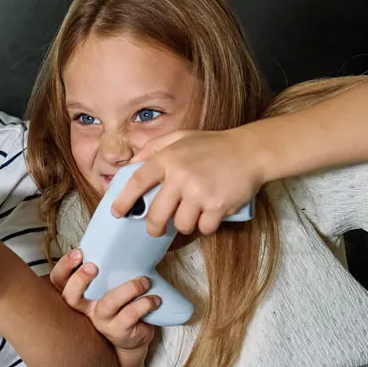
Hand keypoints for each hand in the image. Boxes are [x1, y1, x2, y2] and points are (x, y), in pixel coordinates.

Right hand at [49, 249, 155, 350]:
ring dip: (127, 289)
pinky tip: (154, 298)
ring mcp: (101, 322)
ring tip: (144, 281)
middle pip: (70, 297)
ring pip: (107, 304)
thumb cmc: (120, 305)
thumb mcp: (109, 287)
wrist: (132, 337)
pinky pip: (129, 315)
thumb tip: (118, 241)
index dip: (64, 267)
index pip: (59, 280)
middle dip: (80, 279)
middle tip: (93, 267)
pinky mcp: (119, 331)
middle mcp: (85, 309)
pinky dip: (144, 303)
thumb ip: (106, 272)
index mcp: (80, 294)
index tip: (79, 253)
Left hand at [112, 128, 264, 236]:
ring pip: (181, 224)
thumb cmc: (212, 146)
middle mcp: (181, 176)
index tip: (117, 212)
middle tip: (155, 229)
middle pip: (157, 214)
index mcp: (168, 159)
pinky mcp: (218, 206)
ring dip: (184, 224)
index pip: (138, 182)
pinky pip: (204, 228)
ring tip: (192, 213)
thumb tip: (130, 165)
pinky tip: (209, 215)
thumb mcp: (179, 137)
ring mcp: (200, 192)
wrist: (250, 152)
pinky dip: (205, 225)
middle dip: (154, 227)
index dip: (124, 200)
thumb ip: (153, 148)